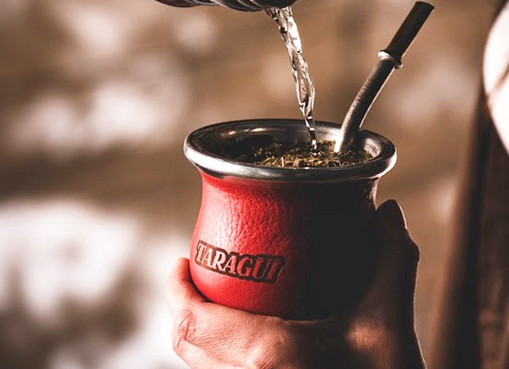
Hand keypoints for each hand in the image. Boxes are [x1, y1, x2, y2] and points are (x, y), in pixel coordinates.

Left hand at [166, 200, 425, 368]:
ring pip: (199, 365)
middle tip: (199, 272)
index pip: (193, 321)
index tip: (182, 260)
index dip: (176, 289)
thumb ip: (391, 258)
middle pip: (186, 343)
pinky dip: (216, 351)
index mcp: (268, 356)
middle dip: (183, 304)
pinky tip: (242, 333)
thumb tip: (389, 213)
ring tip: (218, 296)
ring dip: (198, 328)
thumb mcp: (390, 322)